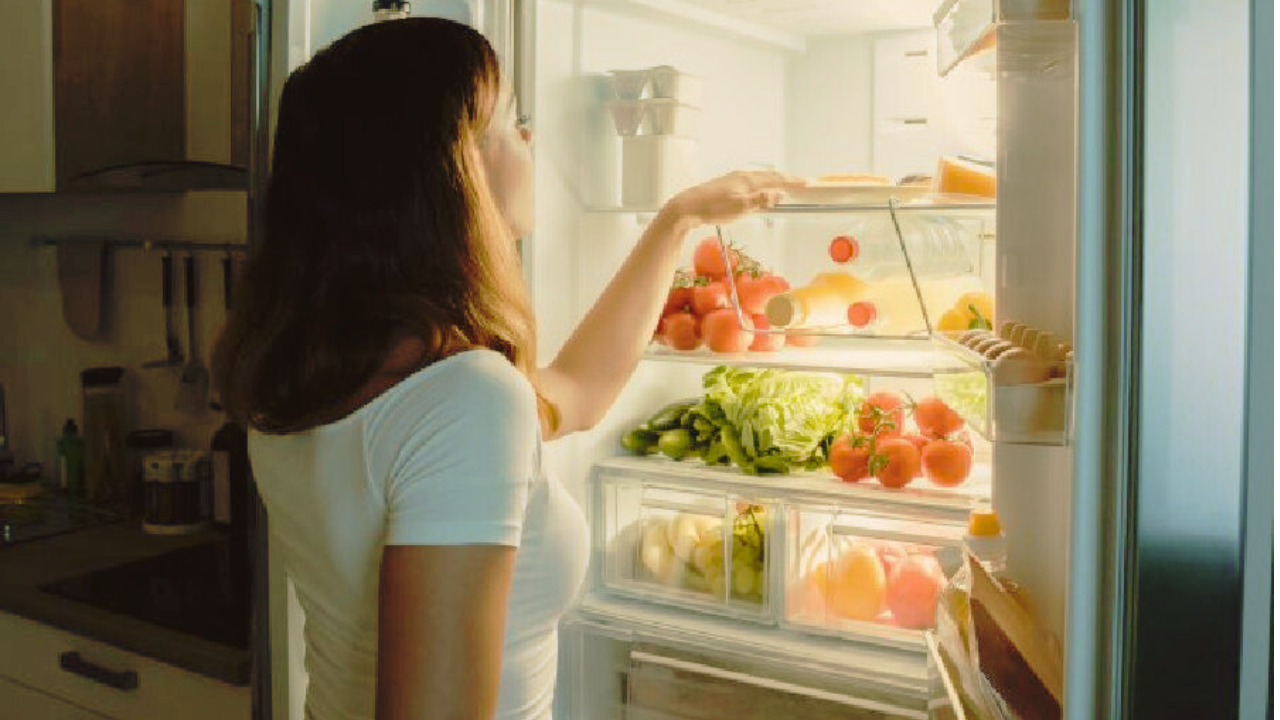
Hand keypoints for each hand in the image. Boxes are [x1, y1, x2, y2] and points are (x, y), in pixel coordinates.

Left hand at [661, 170, 806, 228]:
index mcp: (749, 180)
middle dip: (785, 179)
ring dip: (773, 181)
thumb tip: (779, 194)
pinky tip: (757, 191)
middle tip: (799, 183)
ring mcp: (733, 179)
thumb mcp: (741, 207)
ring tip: (783, 186)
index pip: (777, 179)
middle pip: (769, 176)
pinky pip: (750, 182)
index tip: (807, 182)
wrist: (688, 207)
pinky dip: (761, 185)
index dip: (793, 181)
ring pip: (759, 178)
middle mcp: (742, 176)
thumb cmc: (713, 208)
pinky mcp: (726, 185)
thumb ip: (761, 200)